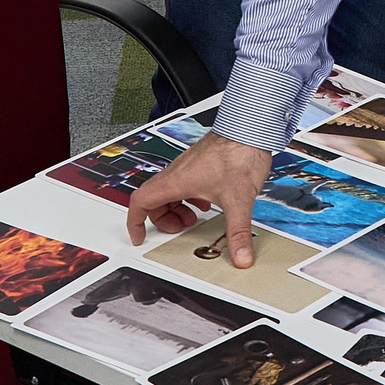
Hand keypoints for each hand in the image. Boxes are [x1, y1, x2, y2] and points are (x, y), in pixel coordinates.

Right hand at [125, 132, 271, 261]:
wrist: (249, 127)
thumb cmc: (238, 153)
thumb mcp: (238, 201)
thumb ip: (238, 232)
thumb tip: (240, 257)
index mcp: (176, 181)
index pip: (140, 202)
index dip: (135, 222)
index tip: (140, 237)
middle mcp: (177, 172)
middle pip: (153, 199)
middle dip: (162, 219)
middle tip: (180, 229)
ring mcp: (187, 166)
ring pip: (168, 191)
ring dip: (175, 208)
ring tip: (194, 217)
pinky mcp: (199, 162)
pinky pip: (182, 183)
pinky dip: (188, 197)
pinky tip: (208, 201)